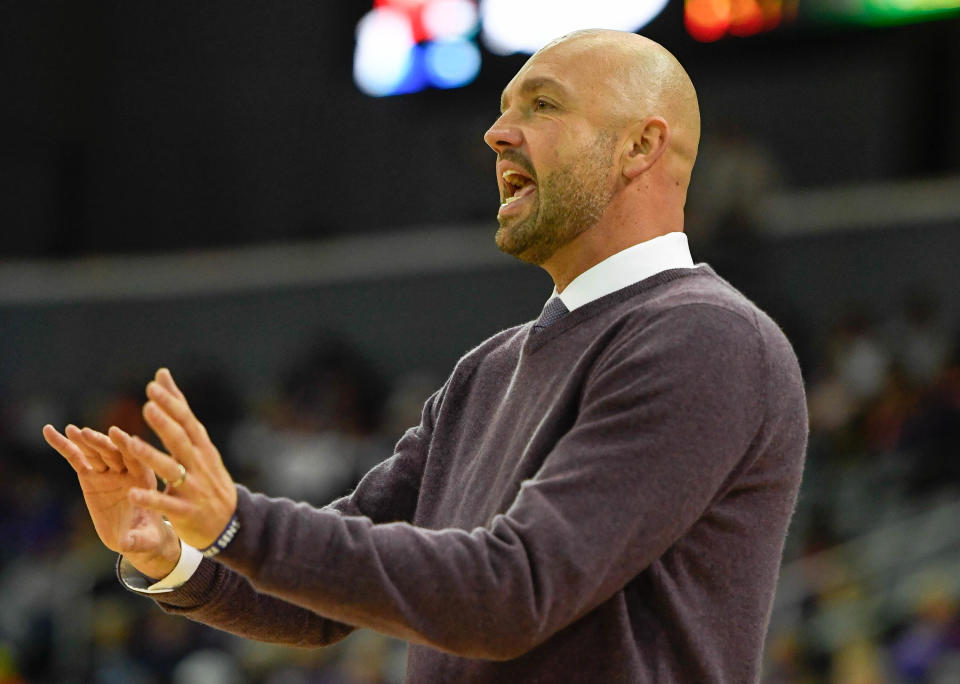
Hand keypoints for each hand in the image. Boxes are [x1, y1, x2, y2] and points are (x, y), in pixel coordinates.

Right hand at [42, 423, 180, 578]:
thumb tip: (126, 545)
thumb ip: (136, 541)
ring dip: (83, 441)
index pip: (137, 460)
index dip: (128, 447)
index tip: (118, 434)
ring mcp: (108, 471)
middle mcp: (127, 471)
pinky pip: (77, 458)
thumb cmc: (146, 537)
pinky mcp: (91, 476)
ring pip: (95, 452)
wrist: (136, 535)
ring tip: (71, 430)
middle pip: (114, 453)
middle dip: (101, 443)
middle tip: (87, 434)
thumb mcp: (143, 541)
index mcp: (145, 480)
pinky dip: (64, 445)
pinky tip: (50, 431)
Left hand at [112, 368, 237, 550]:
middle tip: (148, 406)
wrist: (231, 523)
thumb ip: (178, 412)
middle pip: (181, 441)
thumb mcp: (200, 445)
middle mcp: (199, 465)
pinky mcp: (186, 512)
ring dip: (151, 456)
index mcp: (201, 448)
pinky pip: (166, 505)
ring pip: (170, 470)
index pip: (187, 421)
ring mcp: (194, 488)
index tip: (154, 386)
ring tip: (130, 443)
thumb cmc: (208, 478)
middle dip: (164, 423)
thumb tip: (162, 375)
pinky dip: (150, 499)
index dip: (171, 404)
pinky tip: (133, 494)